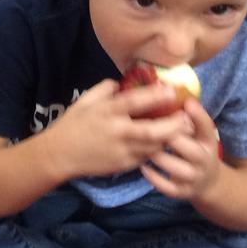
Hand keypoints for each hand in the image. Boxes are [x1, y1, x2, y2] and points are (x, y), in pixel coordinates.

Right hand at [47, 79, 191, 178]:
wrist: (59, 154)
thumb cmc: (71, 125)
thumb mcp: (84, 101)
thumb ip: (103, 89)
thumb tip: (121, 83)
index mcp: (106, 112)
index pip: (135, 101)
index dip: (155, 95)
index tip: (172, 90)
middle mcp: (117, 131)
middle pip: (153, 130)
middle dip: (174, 124)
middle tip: (187, 117)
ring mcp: (121, 150)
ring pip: (154, 146)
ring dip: (171, 138)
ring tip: (184, 130)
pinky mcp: (123, 164)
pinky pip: (146, 156)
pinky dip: (157, 149)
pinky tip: (164, 143)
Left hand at [140, 98, 220, 199]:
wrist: (208, 183)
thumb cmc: (194, 149)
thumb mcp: (198, 134)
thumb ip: (187, 118)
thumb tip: (166, 89)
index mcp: (208, 141)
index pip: (207, 127)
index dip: (198, 116)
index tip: (187, 103)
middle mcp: (204, 159)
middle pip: (188, 148)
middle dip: (168, 138)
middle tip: (147, 127)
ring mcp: (194, 177)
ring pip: (174, 167)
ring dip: (157, 156)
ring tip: (140, 146)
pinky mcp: (183, 192)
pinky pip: (166, 186)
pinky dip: (153, 177)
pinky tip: (142, 167)